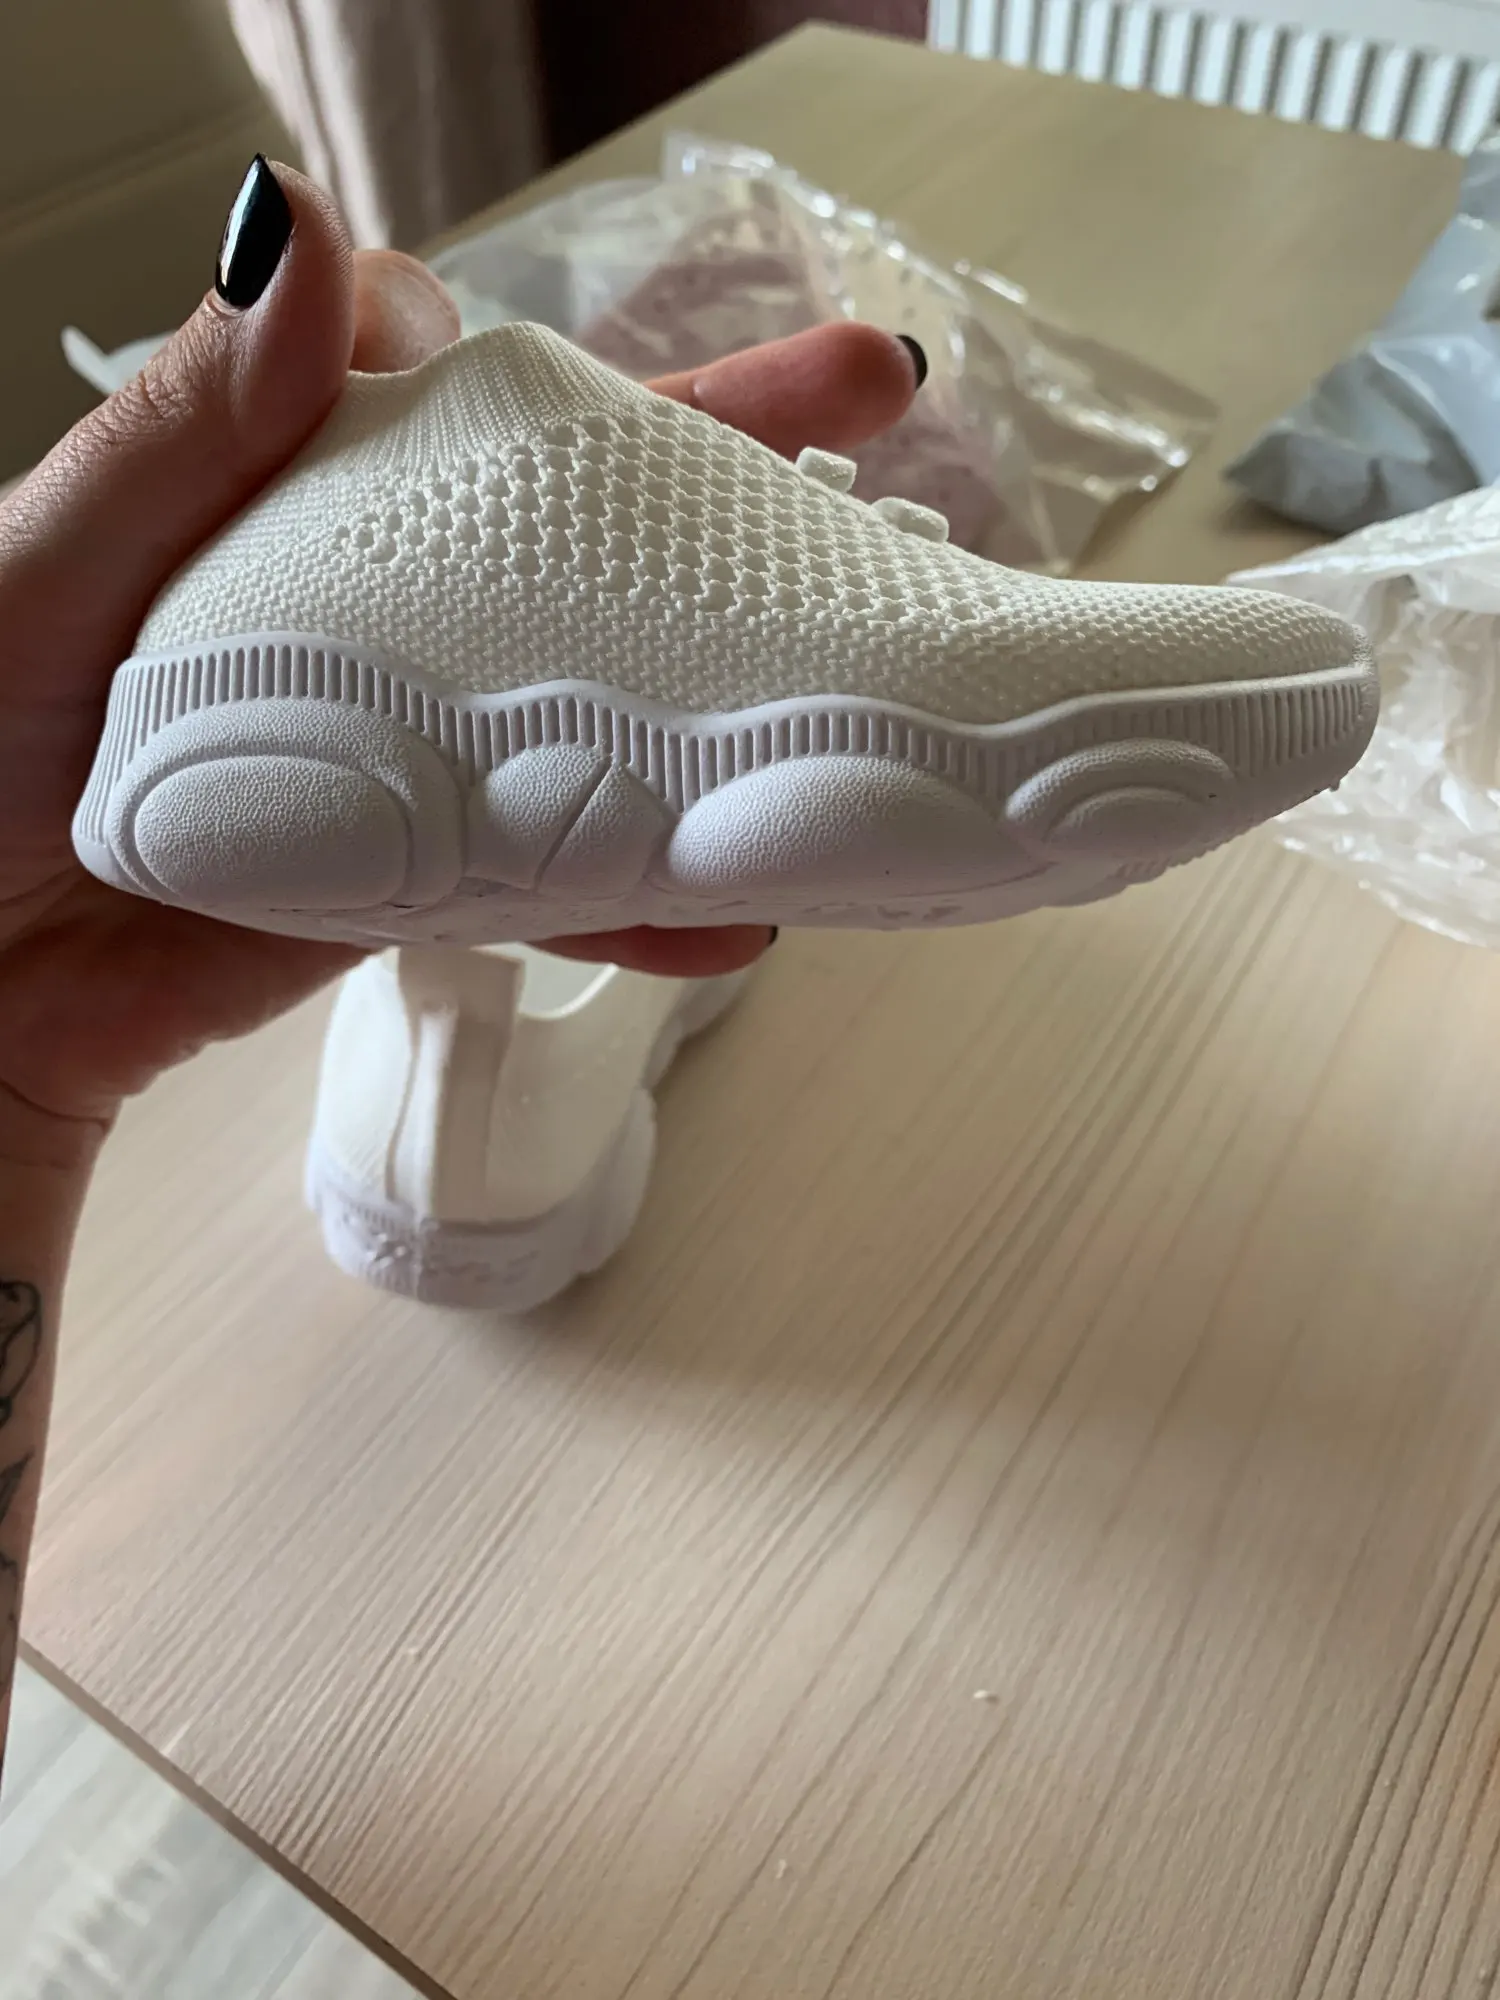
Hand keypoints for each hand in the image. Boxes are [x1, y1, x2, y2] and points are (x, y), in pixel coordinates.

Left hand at [0, 163, 918, 1153]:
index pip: (446, 384)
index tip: (587, 393)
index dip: (538, 370)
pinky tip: (741, 910)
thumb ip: (184, 432)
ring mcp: (428, 732)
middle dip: (734, 452)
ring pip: (608, 678)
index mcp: (288, 492)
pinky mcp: (442, 865)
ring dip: (747, 670)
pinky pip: (569, 867)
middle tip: (874, 392)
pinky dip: (653, 895)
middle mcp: (380, 597)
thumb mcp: (55, 572)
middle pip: (580, 513)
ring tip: (880, 651)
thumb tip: (303, 230)